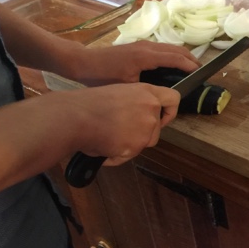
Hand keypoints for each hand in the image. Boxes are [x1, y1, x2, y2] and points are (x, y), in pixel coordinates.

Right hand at [59, 82, 180, 165]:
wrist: (74, 116)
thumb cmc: (89, 104)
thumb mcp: (120, 93)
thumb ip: (138, 103)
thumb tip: (142, 117)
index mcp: (147, 91)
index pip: (174, 99)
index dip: (170, 111)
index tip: (163, 117)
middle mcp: (151, 108)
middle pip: (157, 128)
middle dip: (142, 133)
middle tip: (120, 131)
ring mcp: (145, 127)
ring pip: (144, 143)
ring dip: (130, 145)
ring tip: (108, 137)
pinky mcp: (136, 145)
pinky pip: (129, 156)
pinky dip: (117, 156)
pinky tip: (103, 147)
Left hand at [68, 41, 200, 85]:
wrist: (83, 62)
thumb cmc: (103, 77)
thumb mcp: (126, 86)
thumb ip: (146, 88)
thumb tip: (162, 95)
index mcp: (146, 56)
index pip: (175, 58)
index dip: (190, 65)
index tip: (201, 72)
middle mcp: (148, 46)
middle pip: (177, 49)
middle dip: (191, 58)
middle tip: (201, 71)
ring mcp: (143, 44)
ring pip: (170, 46)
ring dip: (183, 55)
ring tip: (192, 67)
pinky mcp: (139, 45)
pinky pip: (163, 47)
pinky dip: (173, 54)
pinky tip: (174, 64)